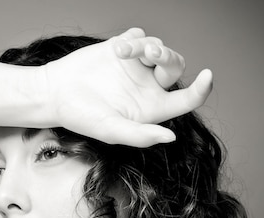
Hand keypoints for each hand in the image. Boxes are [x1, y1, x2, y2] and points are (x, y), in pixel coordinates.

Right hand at [43, 27, 212, 146]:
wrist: (55, 93)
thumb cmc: (82, 117)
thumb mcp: (111, 130)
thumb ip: (140, 135)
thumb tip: (171, 136)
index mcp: (151, 109)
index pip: (187, 99)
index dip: (202, 89)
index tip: (207, 75)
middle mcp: (148, 87)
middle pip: (176, 66)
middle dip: (167, 57)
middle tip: (150, 54)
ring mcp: (137, 67)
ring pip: (158, 47)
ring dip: (146, 45)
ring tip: (121, 52)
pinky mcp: (124, 49)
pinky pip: (139, 35)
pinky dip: (133, 40)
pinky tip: (116, 50)